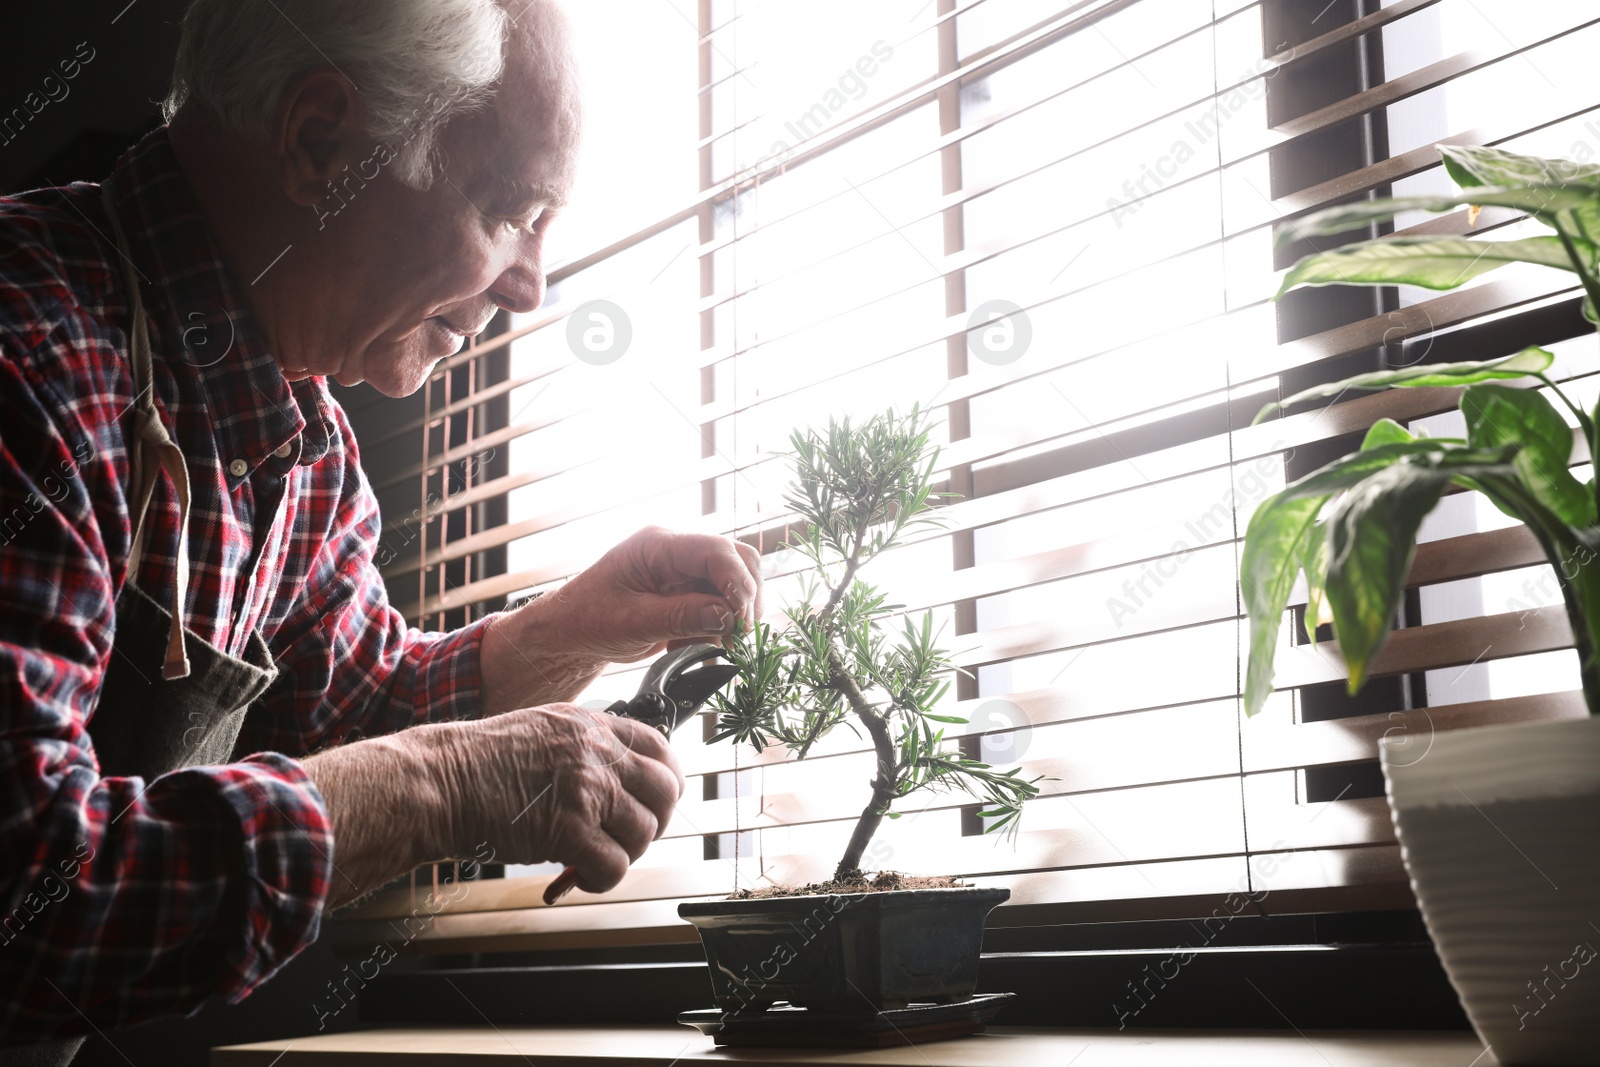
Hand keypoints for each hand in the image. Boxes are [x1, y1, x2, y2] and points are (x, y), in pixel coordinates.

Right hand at [421, 703, 684, 893]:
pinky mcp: (570, 830)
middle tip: (623, 838)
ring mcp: (586, 789)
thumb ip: (584, 750)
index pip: (661, 749)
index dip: (665, 784)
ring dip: (621, 855)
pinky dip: (599, 880)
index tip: (654, 804)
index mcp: (591, 725)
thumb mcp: (541, 732)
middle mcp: (595, 752)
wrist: (437, 783)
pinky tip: (574, 877)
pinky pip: (615, 866)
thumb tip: (618, 784)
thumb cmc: (475, 765)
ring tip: (588, 859)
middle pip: (665, 792)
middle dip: (652, 823)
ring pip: (644, 833)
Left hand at [530, 525, 762, 663]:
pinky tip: (695, 645)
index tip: (741, 623)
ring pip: (734, 582)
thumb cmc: (587, 621)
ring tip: (715, 645)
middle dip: (745, 599)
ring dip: (733, 616)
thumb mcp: (633, 623)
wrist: (568, 634)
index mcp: (658, 546)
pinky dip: (718, 627)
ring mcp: (684, 571)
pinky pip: (720, 603)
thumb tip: (729, 616)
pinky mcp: (687, 591)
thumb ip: (682, 617)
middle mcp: (677, 551)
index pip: (716, 552)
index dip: (737, 585)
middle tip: (738, 638)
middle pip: (736, 561)